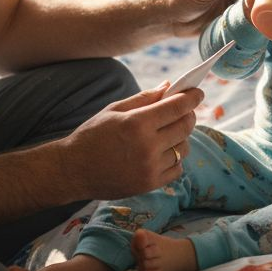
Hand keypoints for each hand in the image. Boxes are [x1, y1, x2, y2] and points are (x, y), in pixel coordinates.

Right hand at [59, 82, 198, 197]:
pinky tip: (161, 152)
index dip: (192, 97)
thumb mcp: (115, 110)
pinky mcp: (150, 183)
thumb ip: (144, 98)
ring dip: (181, 138)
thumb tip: (169, 86)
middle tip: (183, 111)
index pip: (177, 107)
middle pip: (186, 126)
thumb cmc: (92, 135)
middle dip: (188, 115)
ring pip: (184, 148)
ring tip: (168, 133)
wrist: (73, 170)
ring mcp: (150, 167)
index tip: (197, 93)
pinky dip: (174, 158)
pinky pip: (177, 168)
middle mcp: (148, 146)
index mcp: (138, 123)